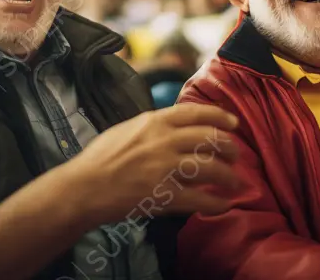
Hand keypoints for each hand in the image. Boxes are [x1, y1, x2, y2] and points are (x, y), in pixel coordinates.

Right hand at [64, 103, 240, 227]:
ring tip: (235, 182)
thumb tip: (171, 126)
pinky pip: (200, 199)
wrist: (84, 187)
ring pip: (211, 168)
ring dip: (229, 176)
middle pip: (210, 138)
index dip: (219, 117)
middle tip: (236, 154)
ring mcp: (166, 167)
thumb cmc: (99, 158)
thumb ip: (151, 126)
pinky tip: (223, 205)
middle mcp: (164, 140)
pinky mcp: (165, 194)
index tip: (233, 122)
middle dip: (229, 147)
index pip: (195, 113)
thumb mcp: (126, 129)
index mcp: (154, 122)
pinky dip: (216, 203)